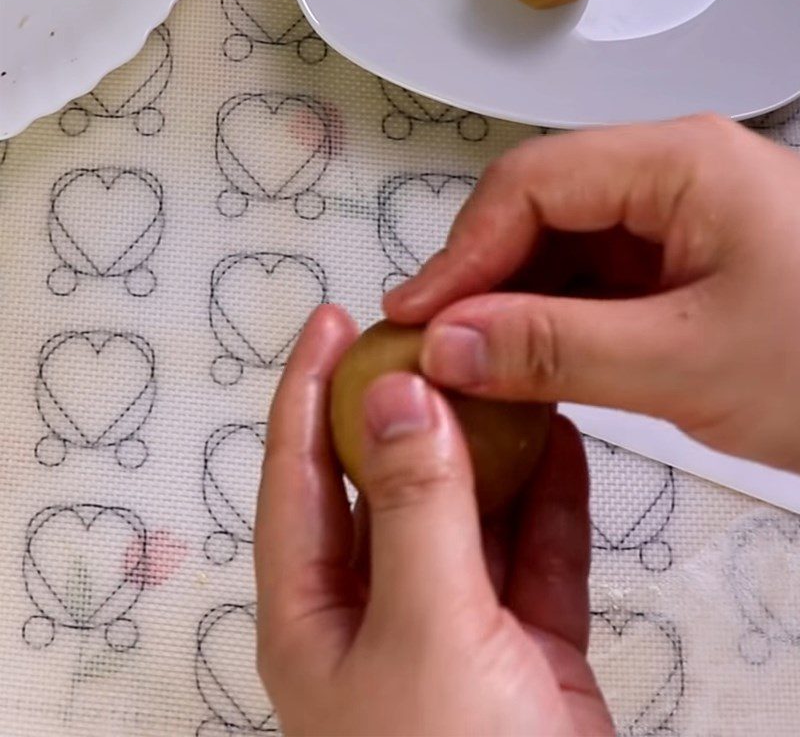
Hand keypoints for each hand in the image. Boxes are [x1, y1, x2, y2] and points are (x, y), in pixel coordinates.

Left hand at [255, 305, 612, 736]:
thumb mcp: (424, 631)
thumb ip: (413, 508)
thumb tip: (398, 395)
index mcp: (314, 609)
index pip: (296, 474)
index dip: (306, 390)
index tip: (331, 321)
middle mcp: (376, 607)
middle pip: (384, 480)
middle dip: (408, 407)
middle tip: (436, 337)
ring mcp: (454, 623)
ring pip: (467, 510)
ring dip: (489, 446)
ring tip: (506, 373)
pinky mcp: (524, 644)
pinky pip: (535, 553)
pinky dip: (551, 500)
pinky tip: (565, 441)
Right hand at [385, 114, 799, 471]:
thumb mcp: (686, 361)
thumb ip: (556, 350)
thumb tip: (445, 345)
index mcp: (675, 164)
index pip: (531, 185)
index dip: (462, 253)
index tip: (417, 320)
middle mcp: (664, 177)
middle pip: (535, 210)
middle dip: (479, 279)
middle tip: (434, 344)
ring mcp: (668, 223)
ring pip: (554, 250)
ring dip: (508, 306)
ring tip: (470, 362)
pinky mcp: (671, 267)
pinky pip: (584, 283)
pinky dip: (545, 323)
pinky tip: (524, 363)